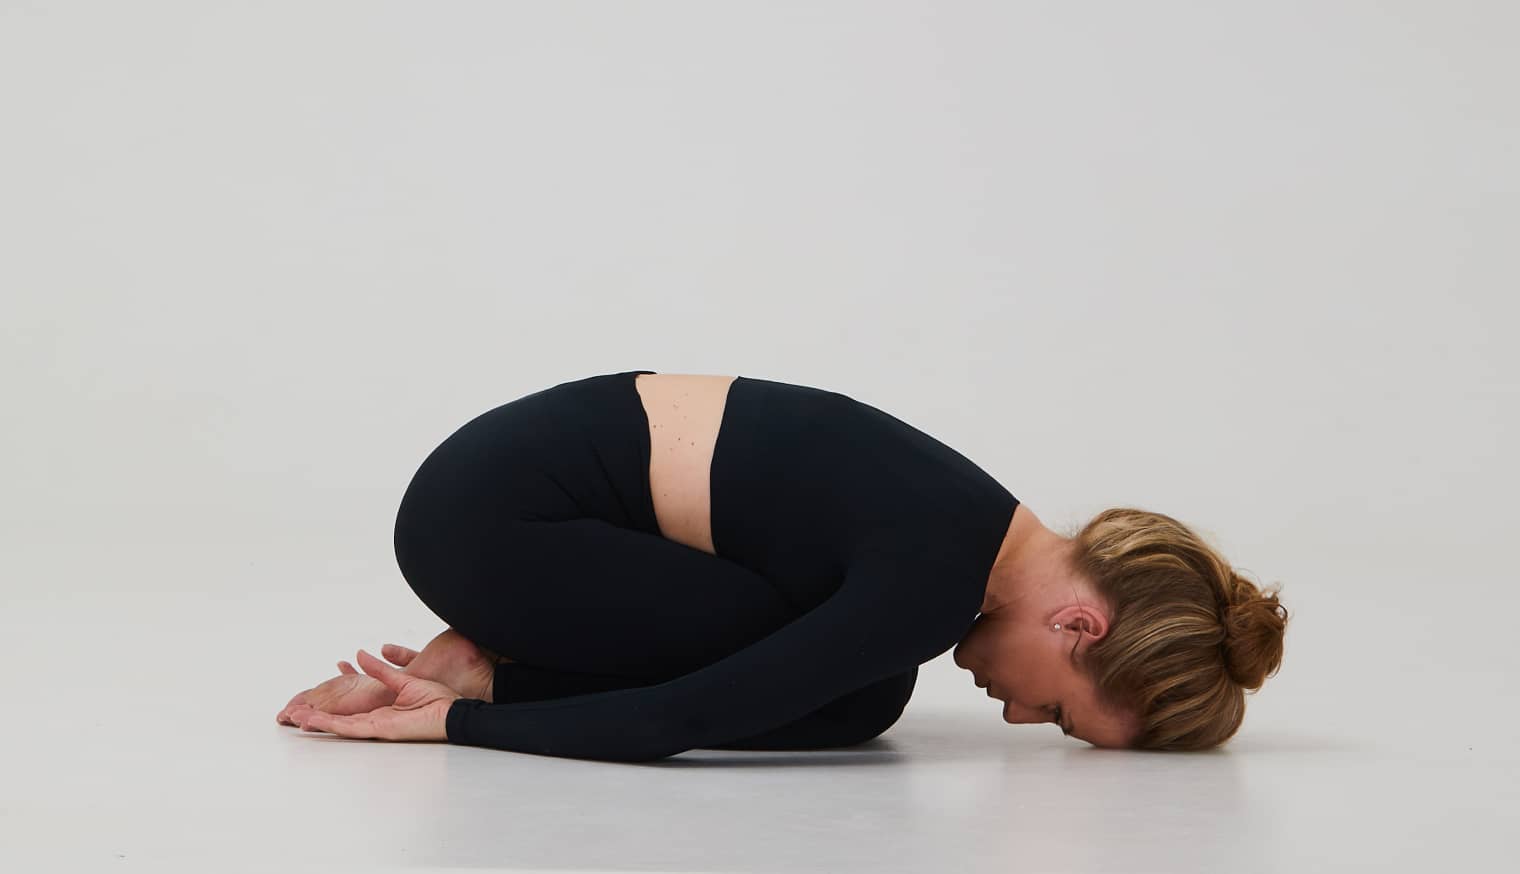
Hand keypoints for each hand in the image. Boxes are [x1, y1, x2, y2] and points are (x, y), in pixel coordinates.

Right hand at [275, 627, 503, 725]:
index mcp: (380, 709)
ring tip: (296, 719)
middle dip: (316, 716)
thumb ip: (380, 669)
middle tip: (293, 712)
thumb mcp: (403, 679)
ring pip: (340, 726)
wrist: (455, 711)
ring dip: (318, 722)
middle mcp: (376, 719)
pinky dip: (334, 726)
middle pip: (339, 719)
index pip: (348, 708)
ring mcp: (377, 726)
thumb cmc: (438, 699)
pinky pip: (353, 728)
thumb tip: (360, 654)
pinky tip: (317, 724)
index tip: (310, 700)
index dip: (328, 705)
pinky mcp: (382, 730)